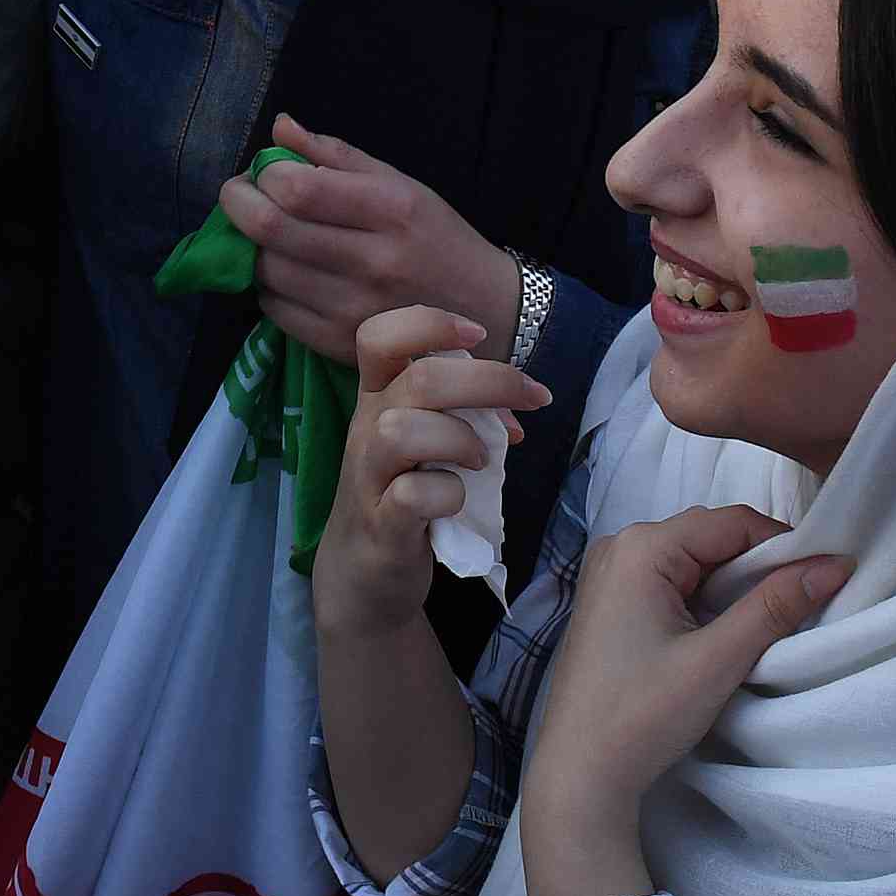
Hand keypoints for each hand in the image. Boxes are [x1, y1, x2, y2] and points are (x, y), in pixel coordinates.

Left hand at [213, 114, 517, 365]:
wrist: (483, 311)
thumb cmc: (436, 238)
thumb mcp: (400, 184)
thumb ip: (336, 156)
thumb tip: (280, 128)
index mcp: (389, 209)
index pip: (297, 189)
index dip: (262, 175)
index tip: (261, 172)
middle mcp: (371, 260)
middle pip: (270, 229)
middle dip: (238, 204)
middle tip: (240, 196)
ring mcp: (354, 309)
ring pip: (266, 271)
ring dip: (252, 247)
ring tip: (269, 235)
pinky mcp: (340, 345)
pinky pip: (275, 310)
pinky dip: (269, 286)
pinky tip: (287, 273)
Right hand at [308, 305, 551, 636]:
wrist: (363, 572)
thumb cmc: (403, 495)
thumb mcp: (428, 443)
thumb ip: (466, 413)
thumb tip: (521, 404)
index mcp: (378, 397)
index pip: (379, 335)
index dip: (429, 322)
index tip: (478, 334)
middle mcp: (366, 427)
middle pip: (420, 378)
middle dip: (489, 381)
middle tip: (532, 400)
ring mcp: (368, 476)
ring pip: (402, 431)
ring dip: (460, 439)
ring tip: (481, 460)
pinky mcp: (382, 523)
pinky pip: (412, 495)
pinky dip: (447, 494)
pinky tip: (457, 502)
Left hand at [522, 504, 843, 831]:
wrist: (581, 772)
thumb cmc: (643, 714)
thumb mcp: (718, 659)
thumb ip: (775, 607)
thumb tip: (835, 565)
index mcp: (641, 547)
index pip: (731, 522)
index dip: (783, 545)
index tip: (825, 576)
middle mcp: (621, 547)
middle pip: (712, 538)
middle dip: (759, 566)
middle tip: (801, 604)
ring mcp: (612, 575)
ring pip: (694, 562)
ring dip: (735, 586)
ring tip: (771, 621)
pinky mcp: (612, 604)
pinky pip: (672, 582)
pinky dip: (706, 600)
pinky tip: (727, 631)